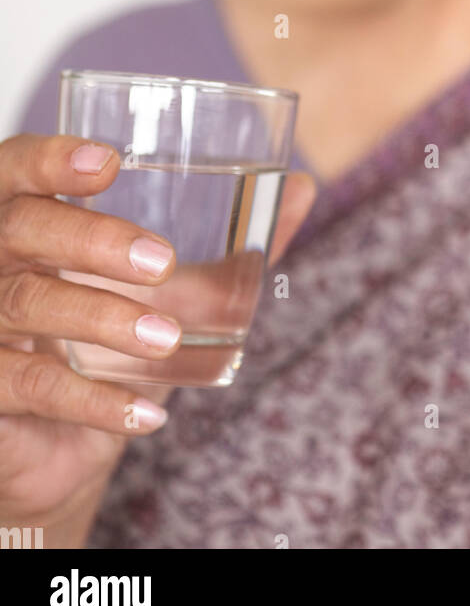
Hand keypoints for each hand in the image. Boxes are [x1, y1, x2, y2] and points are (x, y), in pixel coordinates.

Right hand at [0, 133, 314, 527]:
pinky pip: (28, 386)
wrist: (61, 446)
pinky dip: (92, 401)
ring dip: (101, 318)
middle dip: (91, 239)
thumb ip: (234, 242)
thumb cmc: (110, 339)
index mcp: (23, 216)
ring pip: (23, 303)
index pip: (15, 168)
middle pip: (19, 228)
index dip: (50, 158)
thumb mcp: (174, 289)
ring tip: (167, 336)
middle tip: (163, 262)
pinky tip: (147, 413)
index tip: (110, 161)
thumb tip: (304, 187)